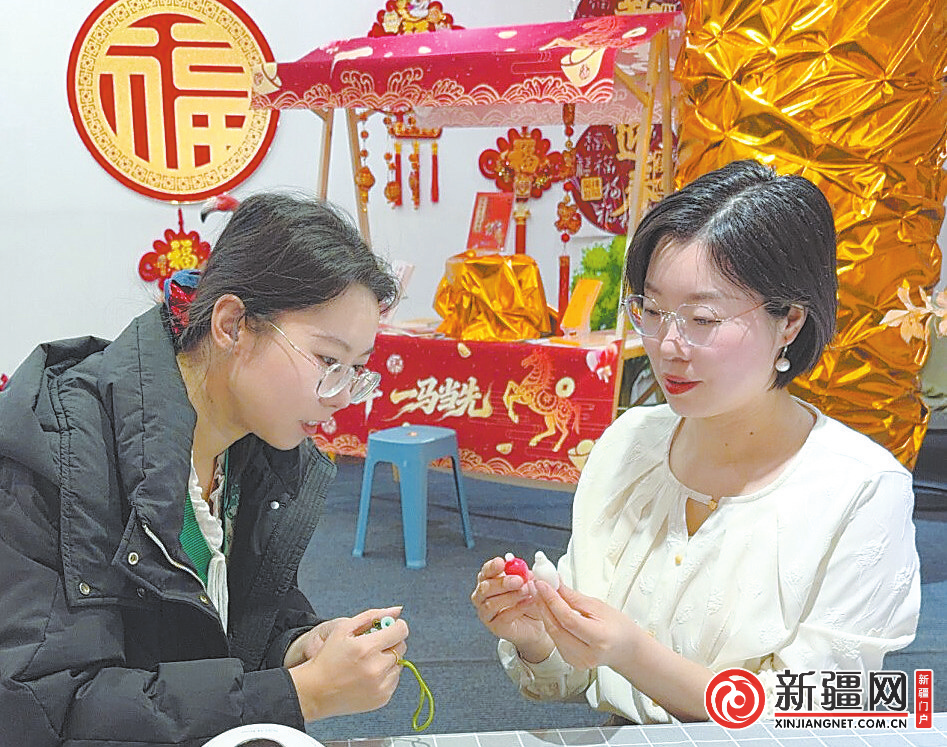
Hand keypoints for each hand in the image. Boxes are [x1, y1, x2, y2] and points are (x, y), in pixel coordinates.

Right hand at [288, 607, 408, 720]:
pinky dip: (386, 675)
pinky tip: (368, 675)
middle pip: (401, 647)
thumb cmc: (327, 658)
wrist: (315, 691)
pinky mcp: (382, 698)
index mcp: (367, 648)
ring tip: (368, 662)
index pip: (400, 631)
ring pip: (399, 664)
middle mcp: (376, 668)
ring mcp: (380, 686)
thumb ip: (371, 616)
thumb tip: (397, 611)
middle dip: (391, 642)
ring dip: (389, 660)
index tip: (390, 628)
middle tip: (374, 645)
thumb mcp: (343, 628)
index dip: (396, 626)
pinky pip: (394, 680)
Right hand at [470, 556, 551, 661]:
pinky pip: (503, 617)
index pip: (485, 571)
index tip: (502, 563)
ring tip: (526, 592)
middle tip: (519, 580)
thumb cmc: (529, 601)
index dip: (492, 567)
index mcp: (489, 580)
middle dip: (502, 583)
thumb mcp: (529, 584)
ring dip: (511, 596)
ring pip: (491, 604)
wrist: (536, 624)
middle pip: (485, 587)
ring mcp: (486, 612)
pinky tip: (529, 602)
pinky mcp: (495, 626)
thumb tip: (524, 570)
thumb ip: (525, 576)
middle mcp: (483, 596)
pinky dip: (517, 609)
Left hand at [531, 579, 633, 671]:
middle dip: (544, 604)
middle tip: (536, 587)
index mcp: (600, 639)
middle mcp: (588, 654)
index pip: (569, 619)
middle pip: (557, 628)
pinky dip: (550, 623)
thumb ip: (574, 597)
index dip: (553, 600)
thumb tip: (555, 584)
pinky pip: (555, 640)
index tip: (543, 584)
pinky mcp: (571, 662)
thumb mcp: (599, 606)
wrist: (626, 649)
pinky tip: (548, 611)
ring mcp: (578, 661)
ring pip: (553, 634)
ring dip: (544, 613)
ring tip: (540, 595)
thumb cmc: (619, 627)